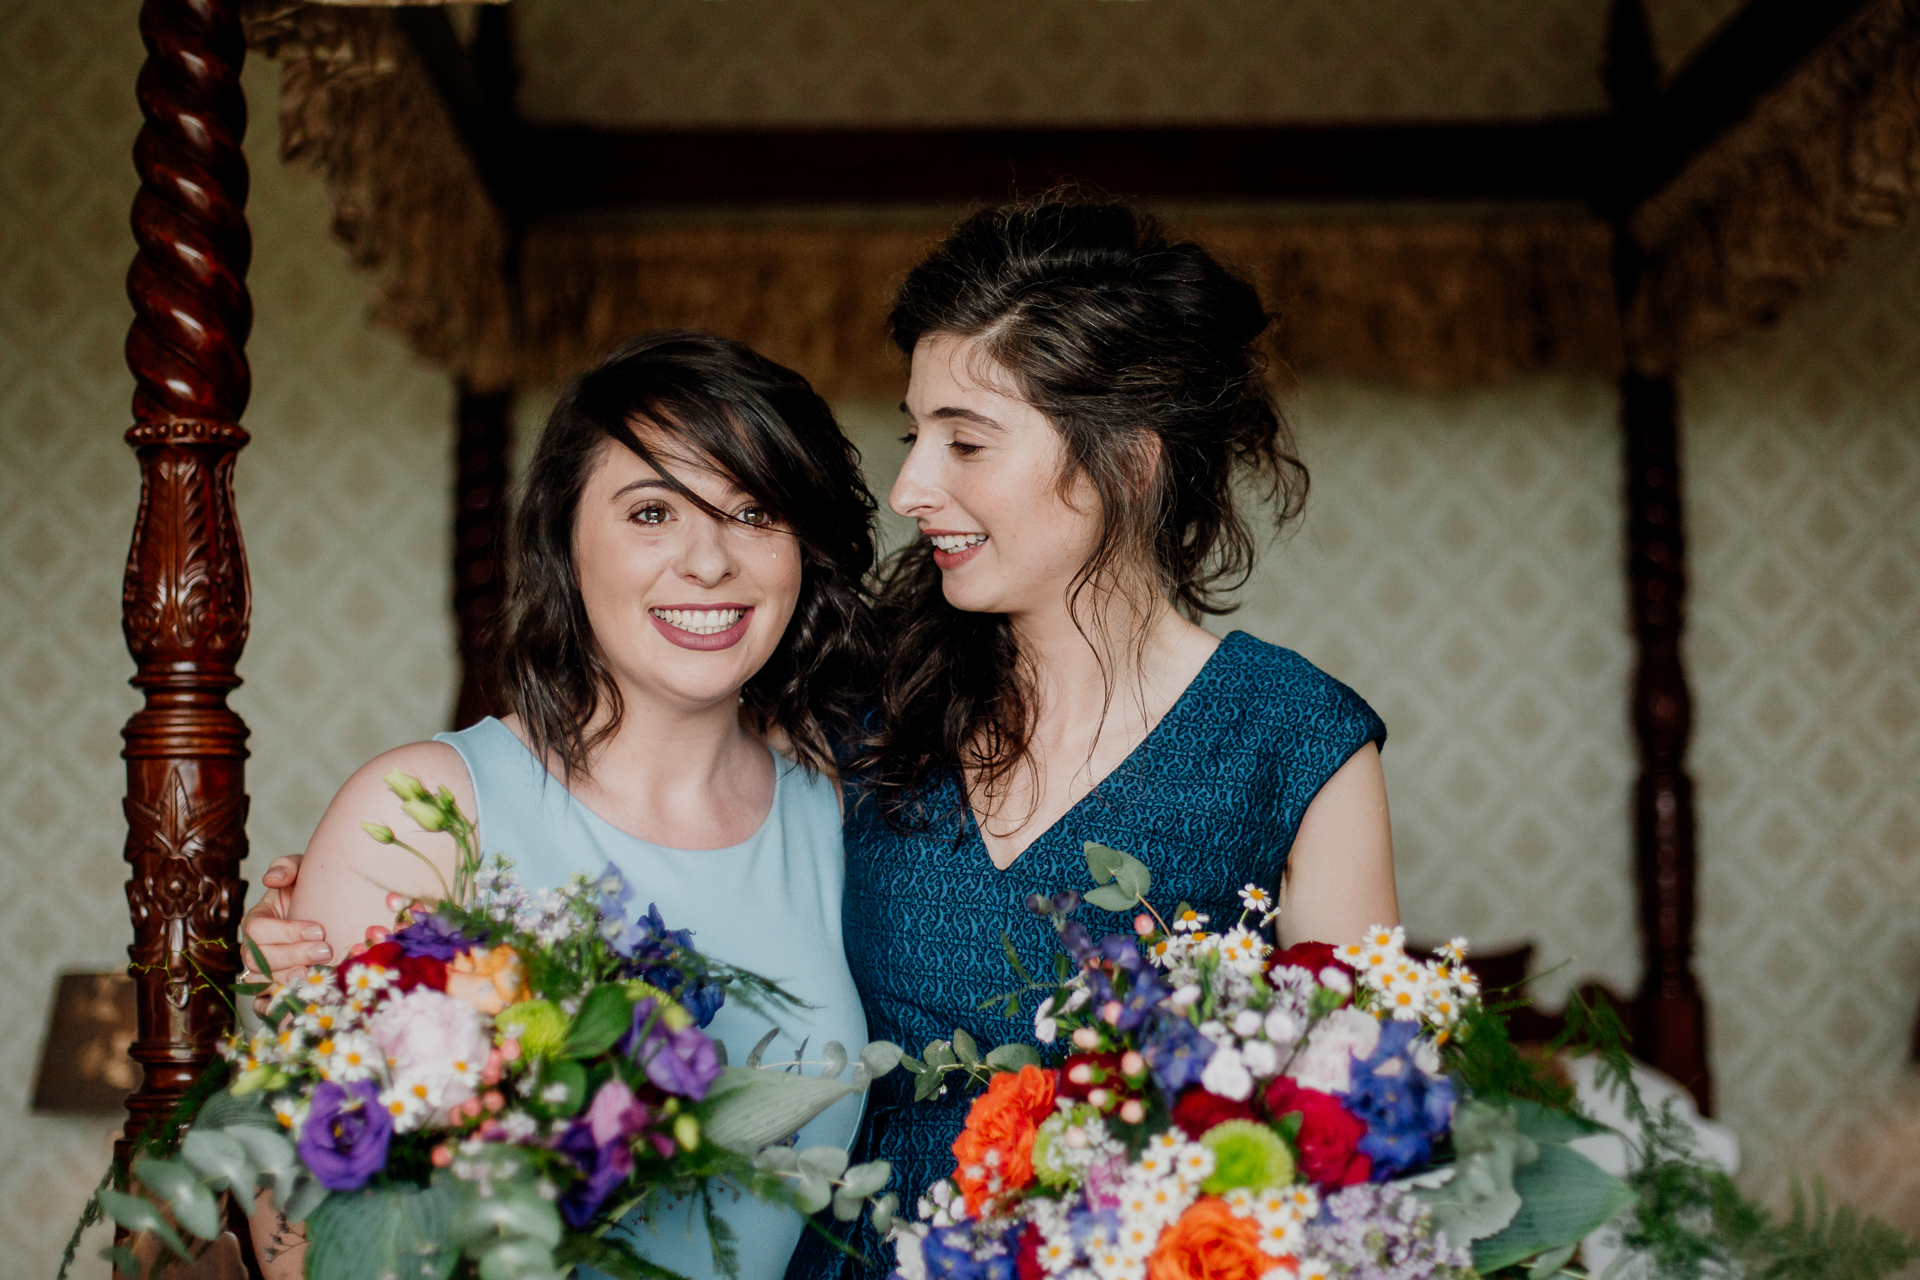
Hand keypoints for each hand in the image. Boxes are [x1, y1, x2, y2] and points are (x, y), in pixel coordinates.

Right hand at [240, 855, 329, 1014]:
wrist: (326, 911)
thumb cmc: (310, 890)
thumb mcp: (302, 870)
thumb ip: (287, 867)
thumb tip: (272, 879)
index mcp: (256, 920)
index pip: (258, 930)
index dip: (286, 932)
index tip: (318, 929)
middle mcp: (253, 949)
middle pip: (259, 959)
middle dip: (293, 956)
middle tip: (325, 951)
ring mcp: (261, 972)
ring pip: (263, 982)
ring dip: (289, 980)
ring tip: (316, 975)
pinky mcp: (273, 990)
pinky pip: (264, 1005)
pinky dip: (277, 1008)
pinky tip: (301, 1004)